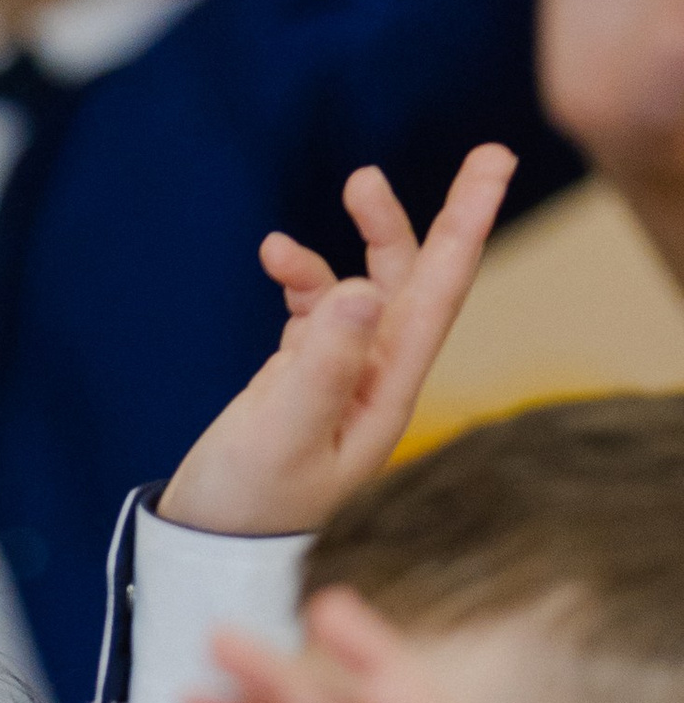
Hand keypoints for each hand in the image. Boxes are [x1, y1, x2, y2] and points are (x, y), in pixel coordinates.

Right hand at [157, 148, 512, 539]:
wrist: (207, 548)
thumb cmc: (247, 504)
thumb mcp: (282, 434)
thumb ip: (320, 365)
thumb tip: (361, 289)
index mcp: (385, 392)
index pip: (438, 295)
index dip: (468, 227)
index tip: (495, 165)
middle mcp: (374, 380)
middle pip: (421, 283)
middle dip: (447, 219)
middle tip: (485, 154)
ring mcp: (339, 378)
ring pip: (371, 289)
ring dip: (368, 238)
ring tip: (356, 184)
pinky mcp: (302, 380)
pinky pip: (318, 310)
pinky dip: (303, 277)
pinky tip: (274, 256)